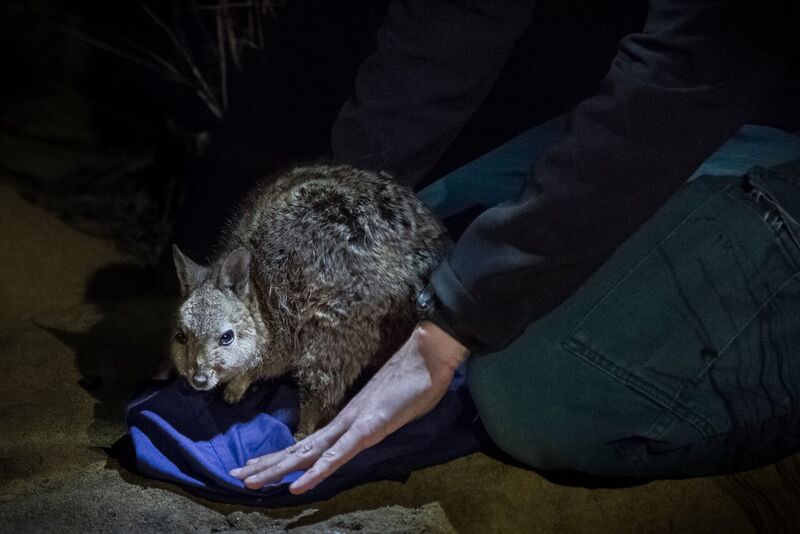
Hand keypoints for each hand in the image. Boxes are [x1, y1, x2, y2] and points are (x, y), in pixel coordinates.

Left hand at [230, 321, 469, 493]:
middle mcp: (344, 422)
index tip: (259, 464)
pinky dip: (316, 473)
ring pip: (309, 454)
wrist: (428, 354)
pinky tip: (298, 487)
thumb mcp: (395, 408)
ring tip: (249, 481)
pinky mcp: (368, 429)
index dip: (284, 455)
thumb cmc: (416, 379)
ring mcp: (353, 425)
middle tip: (236, 474)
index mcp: (349, 419)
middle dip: (268, 463)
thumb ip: (380, 420)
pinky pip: (338, 456)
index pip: (309, 442)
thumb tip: (374, 426)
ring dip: (279, 469)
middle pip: (299, 448)